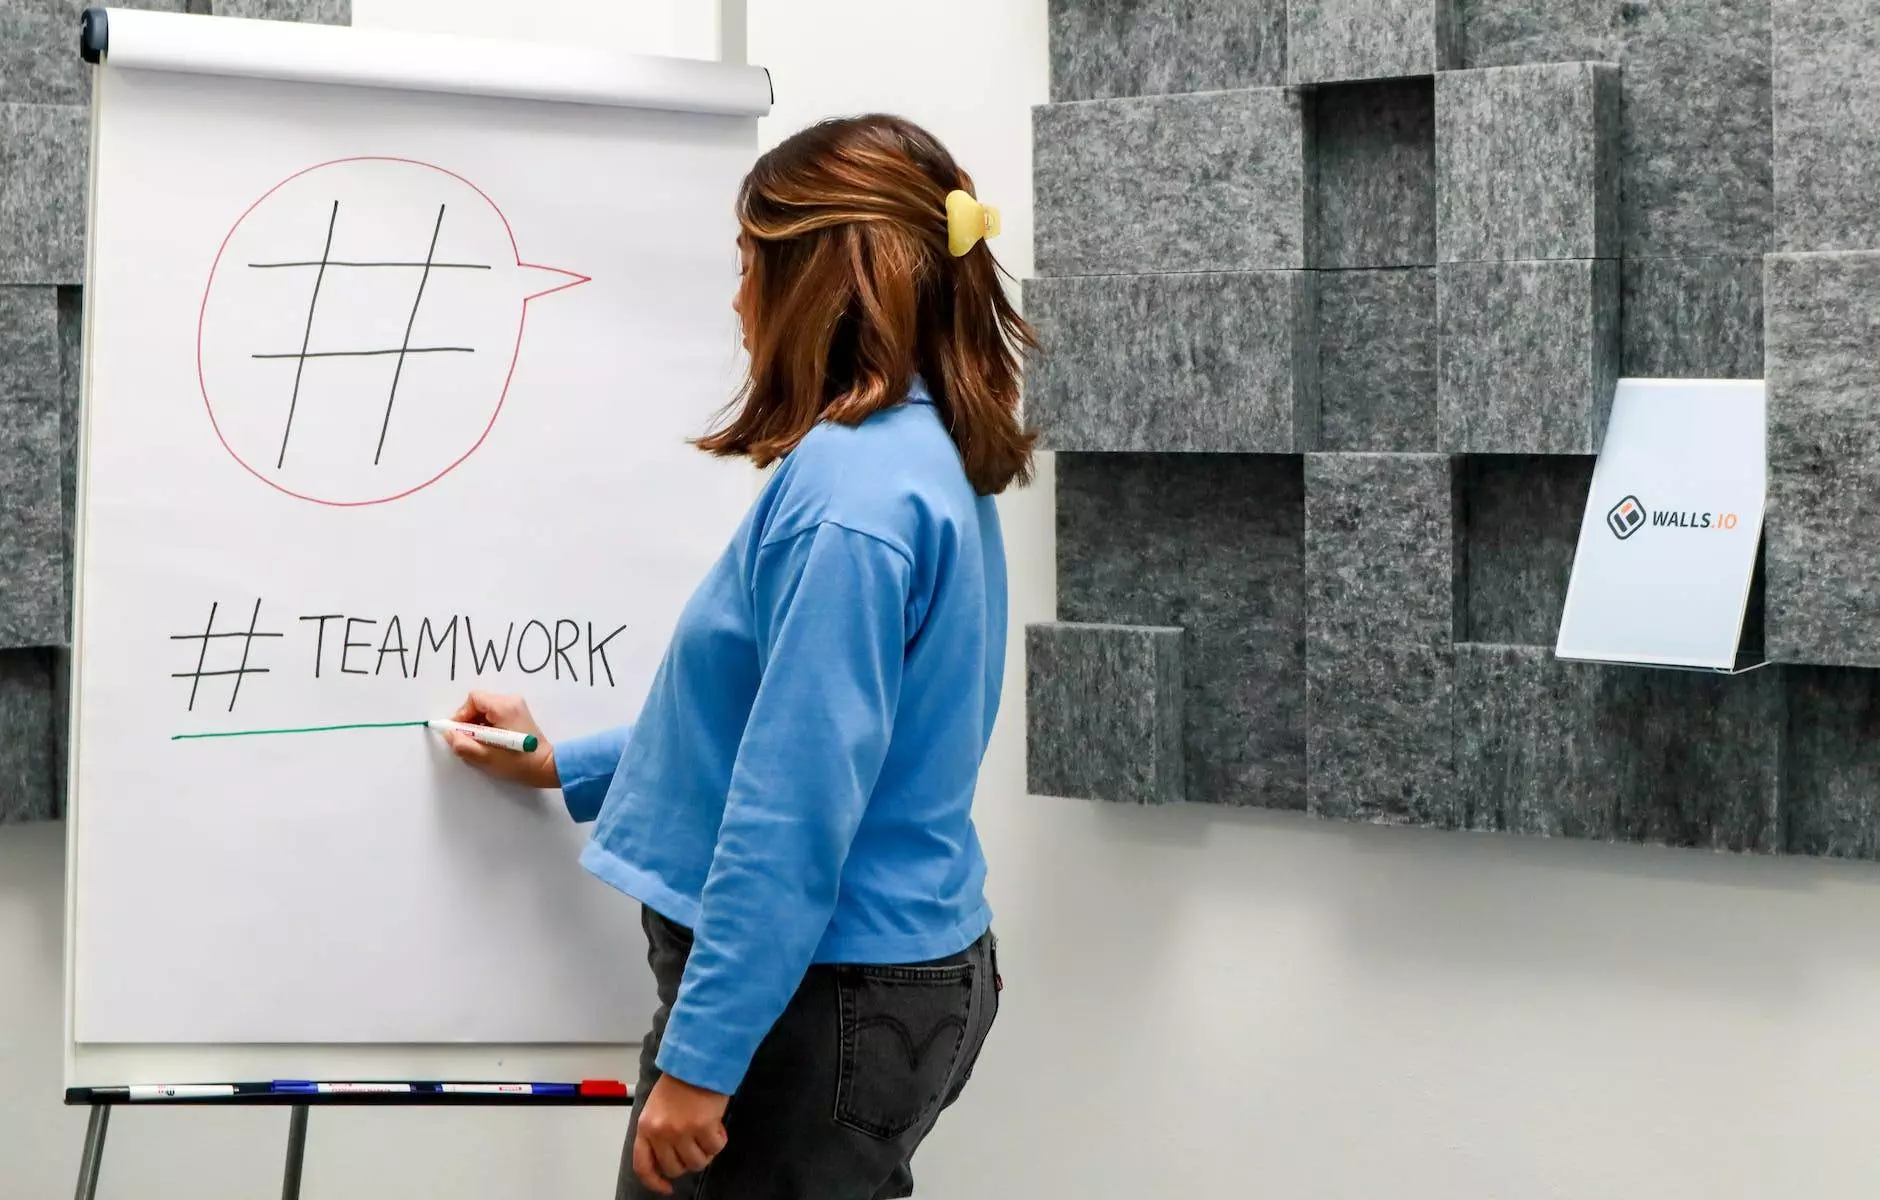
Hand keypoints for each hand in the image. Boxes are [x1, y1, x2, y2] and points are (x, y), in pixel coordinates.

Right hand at [441, 691, 557, 788]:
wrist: (547, 767)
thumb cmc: (518, 763)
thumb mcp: (486, 757)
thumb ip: (463, 745)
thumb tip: (449, 733)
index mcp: (504, 707)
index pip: (474, 699)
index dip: (461, 715)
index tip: (459, 733)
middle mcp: (511, 701)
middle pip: (479, 703)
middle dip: (469, 722)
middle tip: (469, 741)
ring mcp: (516, 707)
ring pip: (485, 710)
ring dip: (477, 726)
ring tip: (480, 744)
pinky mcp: (518, 715)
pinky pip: (494, 715)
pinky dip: (487, 727)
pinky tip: (490, 742)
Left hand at [632, 1075, 729, 1194]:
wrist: (698, 1060)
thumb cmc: (679, 1081)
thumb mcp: (657, 1108)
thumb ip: (658, 1133)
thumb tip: (669, 1159)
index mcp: (645, 1127)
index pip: (643, 1165)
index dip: (654, 1182)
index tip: (666, 1187)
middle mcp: (661, 1133)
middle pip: (675, 1168)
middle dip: (688, 1162)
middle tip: (696, 1146)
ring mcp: (682, 1131)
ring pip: (697, 1162)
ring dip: (706, 1152)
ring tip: (709, 1132)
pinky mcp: (703, 1127)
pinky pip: (715, 1148)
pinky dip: (719, 1140)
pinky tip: (718, 1125)